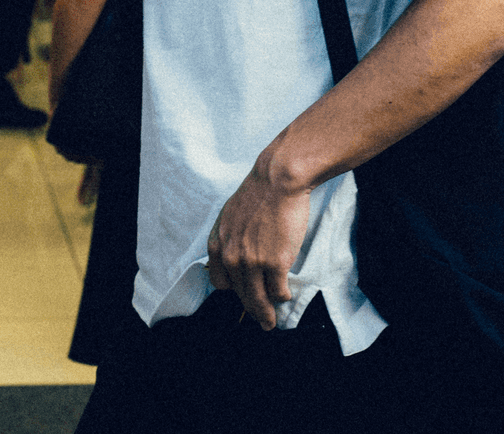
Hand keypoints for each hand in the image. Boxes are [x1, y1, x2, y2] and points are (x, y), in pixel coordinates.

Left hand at [204, 160, 311, 330]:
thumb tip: (235, 256)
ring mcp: (253, 262)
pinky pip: (278, 290)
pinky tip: (285, 295)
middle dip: (251, 309)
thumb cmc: (257, 194)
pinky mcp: (275, 263)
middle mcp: (232, 257)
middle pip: (240, 294)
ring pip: (258, 298)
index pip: (220, 282)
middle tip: (260, 320)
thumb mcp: (229, 216)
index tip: (242, 294)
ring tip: (271, 322)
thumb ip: (229, 238)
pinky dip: (282, 296)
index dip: (232, 290)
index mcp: (218, 245)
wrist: (277, 180)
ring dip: (266, 314)